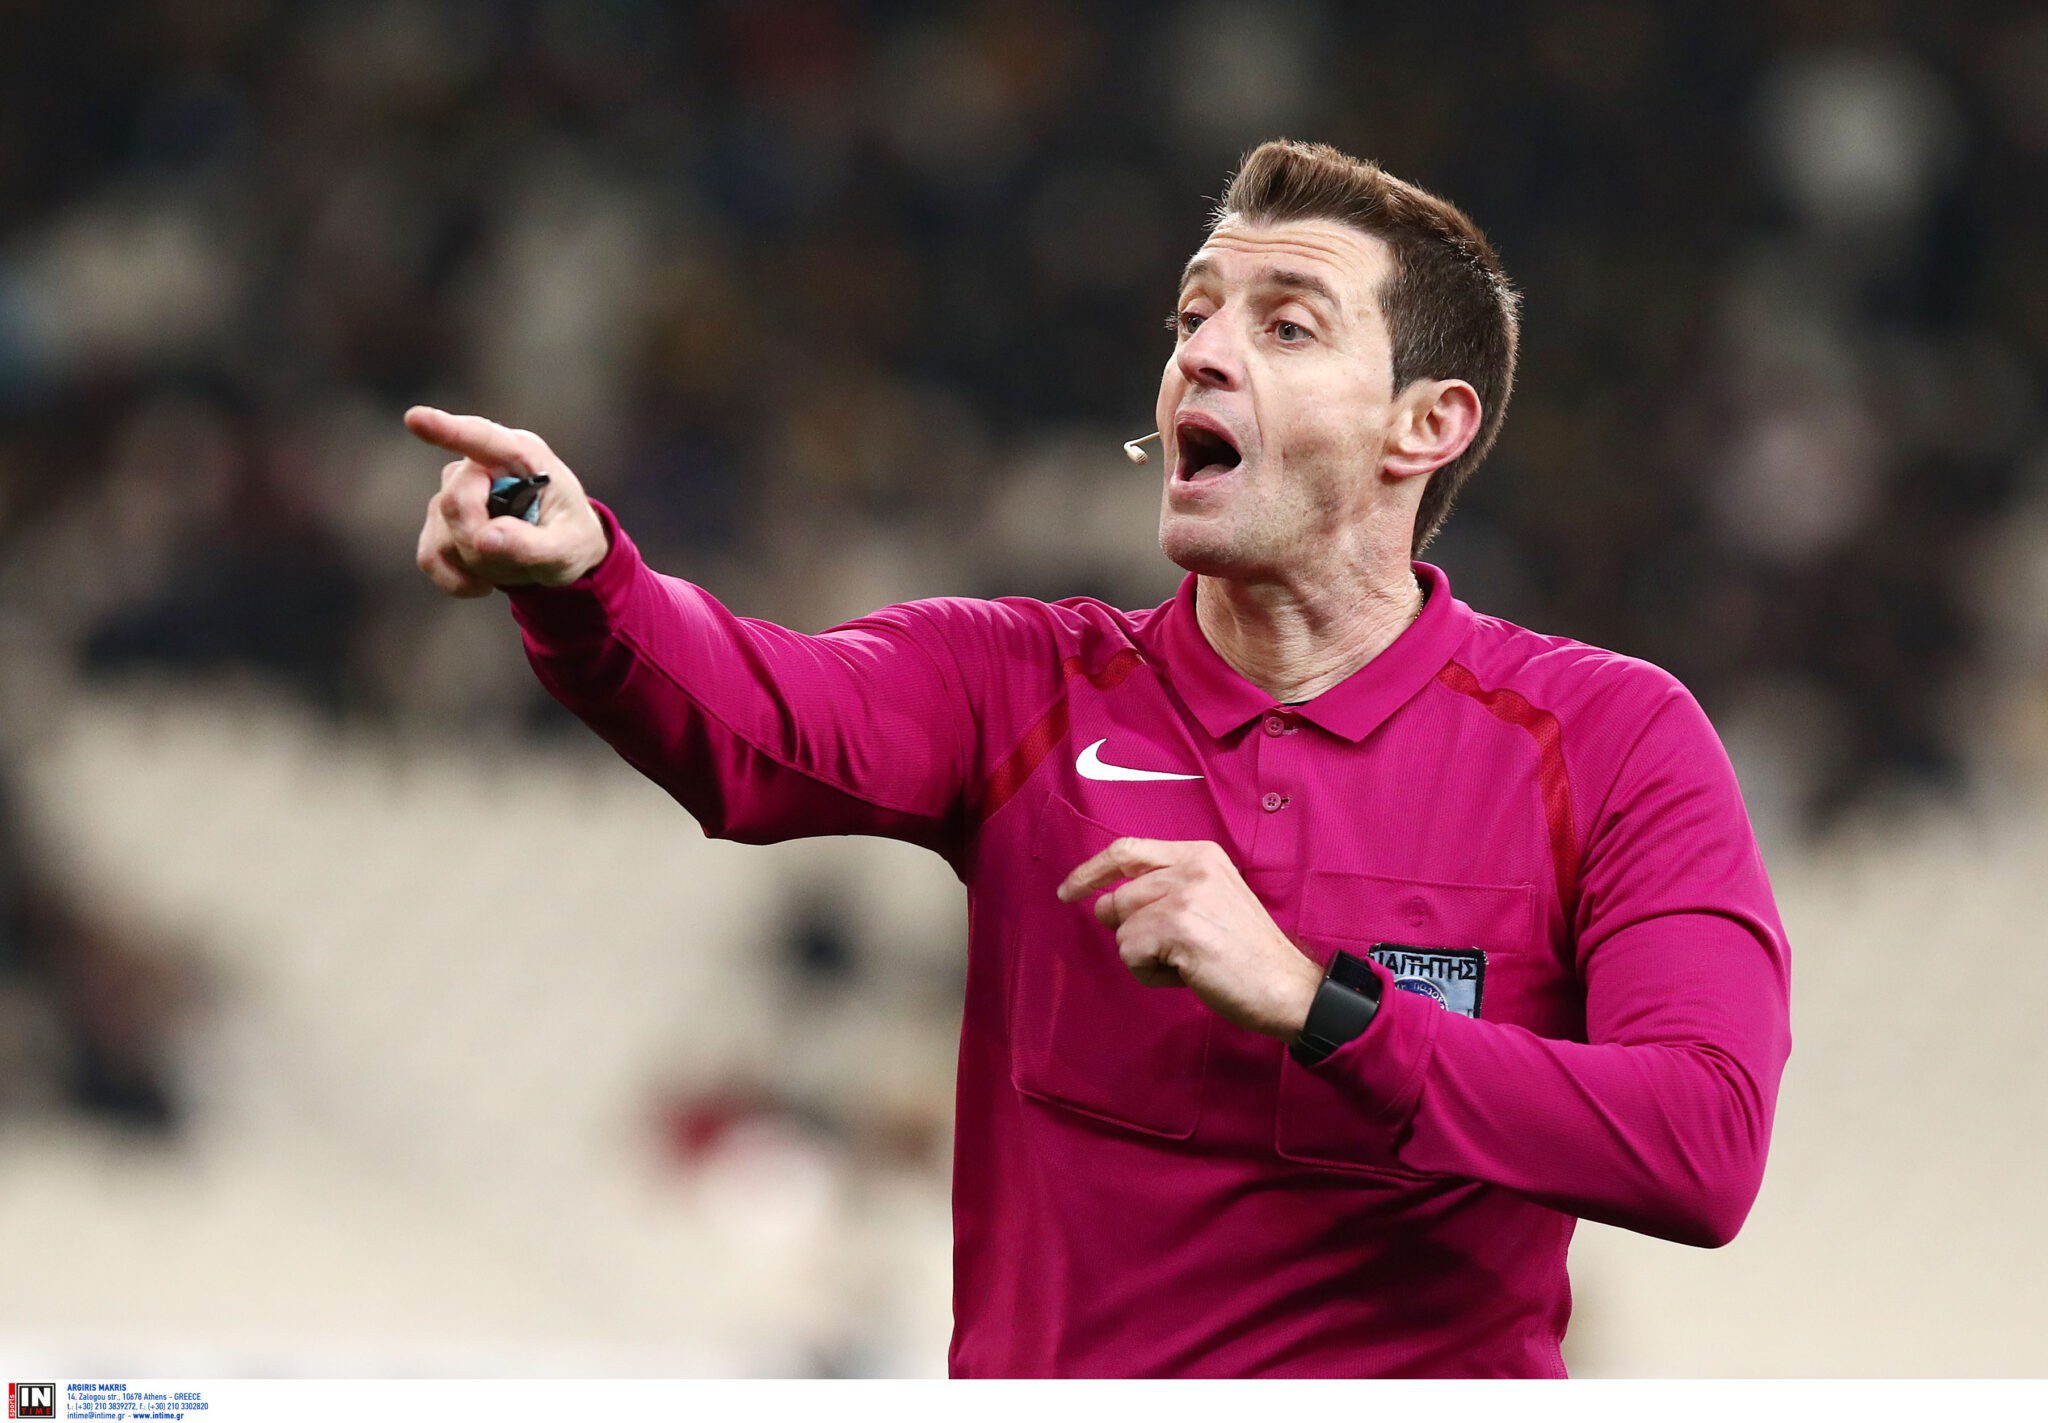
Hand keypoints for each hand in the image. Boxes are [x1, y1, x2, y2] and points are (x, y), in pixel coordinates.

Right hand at [405, 406, 609, 596]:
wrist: (559, 551)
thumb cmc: (571, 536)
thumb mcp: (570, 548)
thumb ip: (533, 545)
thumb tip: (483, 539)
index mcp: (522, 454)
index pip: (481, 438)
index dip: (447, 429)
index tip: (415, 418)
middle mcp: (480, 466)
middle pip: (457, 503)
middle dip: (485, 543)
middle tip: (524, 556)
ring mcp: (452, 491)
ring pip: (445, 536)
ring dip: (482, 564)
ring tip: (514, 559)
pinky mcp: (437, 522)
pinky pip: (430, 557)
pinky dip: (457, 579)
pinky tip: (483, 581)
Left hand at [1056, 838, 1324, 1039]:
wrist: (1286, 987)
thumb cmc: (1245, 954)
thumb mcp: (1210, 900)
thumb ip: (1166, 889)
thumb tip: (1107, 902)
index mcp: (1199, 853)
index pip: (1126, 849)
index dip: (1091, 871)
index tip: (1068, 891)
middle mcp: (1191, 866)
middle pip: (1118, 897)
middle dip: (1131, 933)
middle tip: (1174, 953)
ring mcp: (1184, 894)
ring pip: (1121, 928)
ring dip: (1144, 956)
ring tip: (1186, 963)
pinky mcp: (1178, 926)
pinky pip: (1130, 952)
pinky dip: (1150, 973)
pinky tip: (1186, 975)